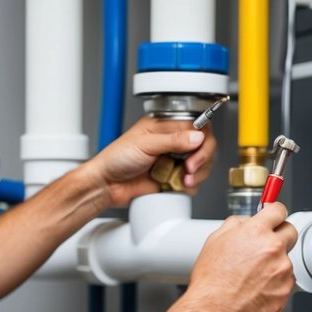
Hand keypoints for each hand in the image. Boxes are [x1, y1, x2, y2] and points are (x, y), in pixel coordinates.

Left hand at [85, 118, 216, 207]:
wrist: (107, 186)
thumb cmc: (115, 159)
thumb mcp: (144, 144)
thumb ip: (172, 140)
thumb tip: (196, 137)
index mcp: (164, 126)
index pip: (196, 126)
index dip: (201, 140)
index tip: (196, 151)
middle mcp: (171, 142)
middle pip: (204, 145)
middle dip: (202, 159)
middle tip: (189, 168)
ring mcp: (174, 160)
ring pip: (202, 164)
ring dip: (198, 174)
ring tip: (183, 180)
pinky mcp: (173, 177)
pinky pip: (193, 180)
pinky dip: (191, 185)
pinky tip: (179, 185)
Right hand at [182, 203, 297, 311]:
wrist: (214, 309)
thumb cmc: (211, 279)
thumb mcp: (215, 240)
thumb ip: (235, 224)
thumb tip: (246, 221)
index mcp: (256, 231)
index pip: (278, 210)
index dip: (274, 212)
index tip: (273, 216)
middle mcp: (273, 248)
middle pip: (291, 231)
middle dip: (280, 235)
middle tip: (264, 246)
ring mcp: (282, 269)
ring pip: (286, 259)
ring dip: (274, 264)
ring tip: (251, 275)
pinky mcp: (286, 290)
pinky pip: (285, 281)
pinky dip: (274, 283)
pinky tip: (256, 288)